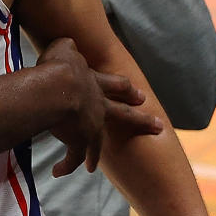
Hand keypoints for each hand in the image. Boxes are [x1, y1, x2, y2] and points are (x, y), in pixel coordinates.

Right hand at [38, 38, 160, 176]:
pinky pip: (72, 158)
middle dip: (142, 120)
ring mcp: (91, 127)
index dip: (129, 91)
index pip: (118, 86)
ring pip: (96, 144)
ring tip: (92, 165)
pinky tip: (58, 172)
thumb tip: (69, 44)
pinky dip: (65, 165)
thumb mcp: (63, 49)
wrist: (57, 90)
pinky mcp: (78, 141)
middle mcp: (99, 107)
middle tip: (158, 125)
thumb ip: (68, 47)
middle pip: (125, 114)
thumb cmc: (58, 67)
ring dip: (93, 154)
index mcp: (96, 85)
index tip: (142, 96)